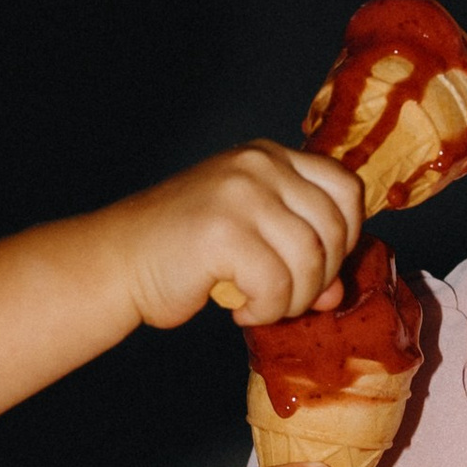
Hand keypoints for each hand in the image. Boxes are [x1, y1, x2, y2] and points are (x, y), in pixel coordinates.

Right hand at [116, 143, 363, 333]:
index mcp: (270, 157)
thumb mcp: (252, 238)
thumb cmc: (182, 250)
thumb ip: (298, 252)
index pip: (346, 189)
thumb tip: (336, 292)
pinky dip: (266, 310)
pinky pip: (277, 285)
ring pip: (310, 261)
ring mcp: (240, 194)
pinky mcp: (223, 231)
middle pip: (333, 229)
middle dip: (318, 278)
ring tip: (262, 306)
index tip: (320, 267)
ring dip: (292, 300)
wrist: (119, 260)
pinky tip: (240, 309)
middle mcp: (259, 166)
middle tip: (286, 298)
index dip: (347, 237)